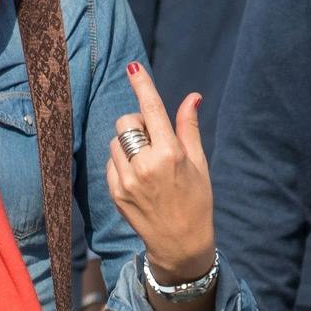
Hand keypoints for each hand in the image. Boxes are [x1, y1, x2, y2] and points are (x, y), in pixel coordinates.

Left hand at [102, 63, 215, 282]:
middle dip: (137, 123)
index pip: (153, 110)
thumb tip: (192, 97)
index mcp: (170, 154)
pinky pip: (111, 161)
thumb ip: (188, 128)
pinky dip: (121, 161)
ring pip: (116, 141)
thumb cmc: (196, 200)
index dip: (142, 86)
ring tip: (147, 163)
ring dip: (128, 143)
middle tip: (154, 140)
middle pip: (127, 122)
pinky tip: (138, 178)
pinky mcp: (115, 192)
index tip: (133, 68)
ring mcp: (127, 180)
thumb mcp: (199, 163)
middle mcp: (145, 165)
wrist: (180, 243)